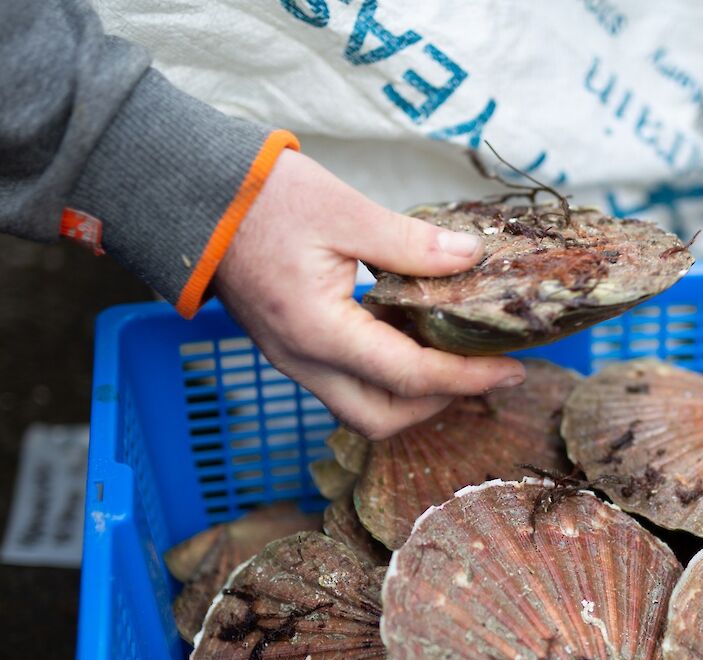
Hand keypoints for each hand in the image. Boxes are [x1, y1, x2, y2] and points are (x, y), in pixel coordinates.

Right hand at [212, 149, 524, 439]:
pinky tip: (409, 338)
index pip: (410, 378)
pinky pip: (344, 384)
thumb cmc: (259, 198)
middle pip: (382, 420)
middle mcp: (302, 361)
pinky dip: (384, 377)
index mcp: (318, 332)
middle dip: (438, 404)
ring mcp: (291, 360)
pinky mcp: (289, 349)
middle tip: (480, 370)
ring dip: (410, 397)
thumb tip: (470, 258)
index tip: (512, 371)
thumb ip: (411, 244)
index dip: (468, 378)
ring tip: (450, 357)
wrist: (189, 197)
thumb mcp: (345, 209)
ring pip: (360, 410)